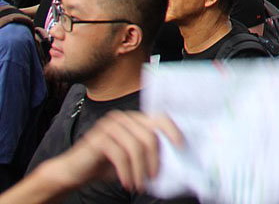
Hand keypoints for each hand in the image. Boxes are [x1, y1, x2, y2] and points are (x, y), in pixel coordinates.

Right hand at [44, 111, 182, 193]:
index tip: (180, 146)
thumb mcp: (132, 158)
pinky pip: (121, 156)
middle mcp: (123, 118)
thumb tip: (173, 158)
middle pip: (149, 136)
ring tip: (140, 185)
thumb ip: (148, 152)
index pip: (159, 118)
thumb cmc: (105, 165)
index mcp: (133, 119)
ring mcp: (109, 126)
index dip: (172, 130)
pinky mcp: (99, 139)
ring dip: (140, 170)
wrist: (73, 172)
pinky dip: (127, 173)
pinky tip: (127, 183)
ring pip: (136, 148)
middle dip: (154, 160)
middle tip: (153, 178)